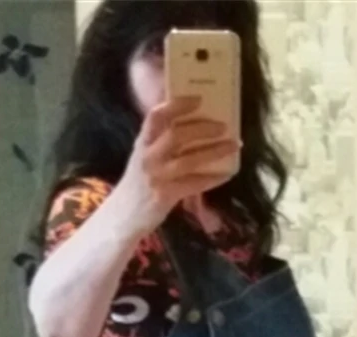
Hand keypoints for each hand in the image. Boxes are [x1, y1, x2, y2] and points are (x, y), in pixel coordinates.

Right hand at [116, 97, 240, 234]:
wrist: (123, 217)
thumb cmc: (140, 184)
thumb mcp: (145, 158)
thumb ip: (161, 144)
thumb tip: (196, 129)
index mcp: (143, 143)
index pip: (156, 116)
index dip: (177, 105)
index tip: (198, 99)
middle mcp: (148, 157)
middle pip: (176, 134)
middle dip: (203, 128)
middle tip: (223, 126)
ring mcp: (156, 177)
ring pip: (189, 159)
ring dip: (214, 151)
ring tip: (233, 145)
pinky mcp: (164, 196)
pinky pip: (194, 184)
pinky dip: (212, 178)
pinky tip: (226, 174)